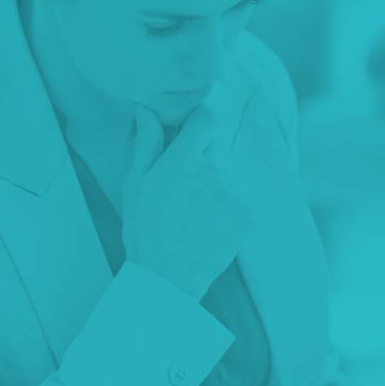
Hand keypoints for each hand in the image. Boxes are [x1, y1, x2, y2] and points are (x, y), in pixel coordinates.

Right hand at [121, 94, 253, 300]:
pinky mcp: (249, 212)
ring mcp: (235, 192)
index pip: (206, 117)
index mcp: (183, 159)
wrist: (169, 277)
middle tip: (183, 189)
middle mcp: (214, 170)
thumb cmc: (145, 229)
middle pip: (215, 148)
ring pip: (228, 174)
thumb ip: (146, 143)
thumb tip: (147, 109)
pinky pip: (239, 198)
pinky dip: (228, 207)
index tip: (191, 130)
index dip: (200, 120)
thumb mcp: (136, 185)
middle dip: (202, 159)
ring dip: (216, 185)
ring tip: (193, 214)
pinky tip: (208, 225)